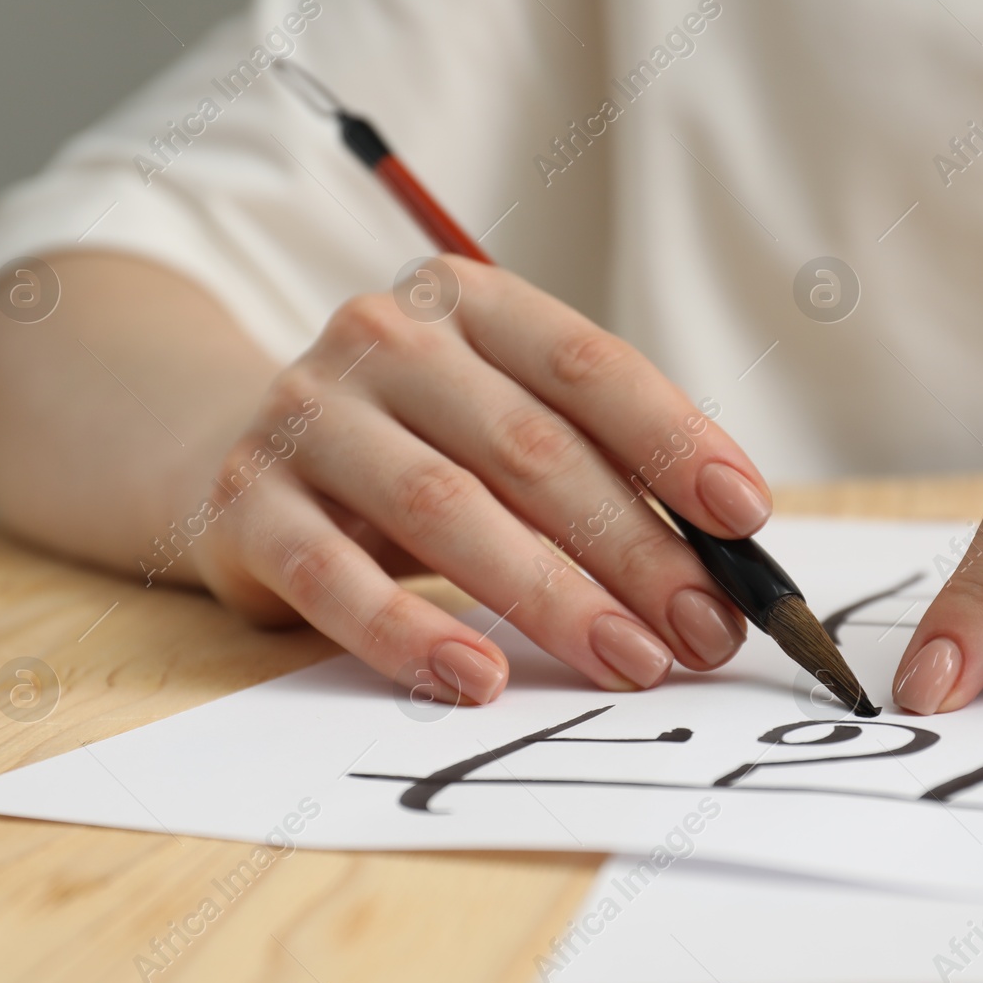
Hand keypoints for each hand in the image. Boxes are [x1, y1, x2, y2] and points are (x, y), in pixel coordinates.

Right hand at [185, 256, 764, 704]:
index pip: (587, 365)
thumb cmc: (414, 443)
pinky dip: (409, 633)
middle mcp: (384, 339)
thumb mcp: (500, 422)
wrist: (236, 449)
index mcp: (468, 303)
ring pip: (445, 508)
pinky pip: (333, 578)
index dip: (673, 440)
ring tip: (630, 662)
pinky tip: (478, 678)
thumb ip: (591, 464)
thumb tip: (716, 562)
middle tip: (705, 630)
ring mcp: (308, 415)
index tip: (746, 518)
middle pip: (530, 448)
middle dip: (635, 548)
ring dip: (551, 595)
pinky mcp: (249, 503)